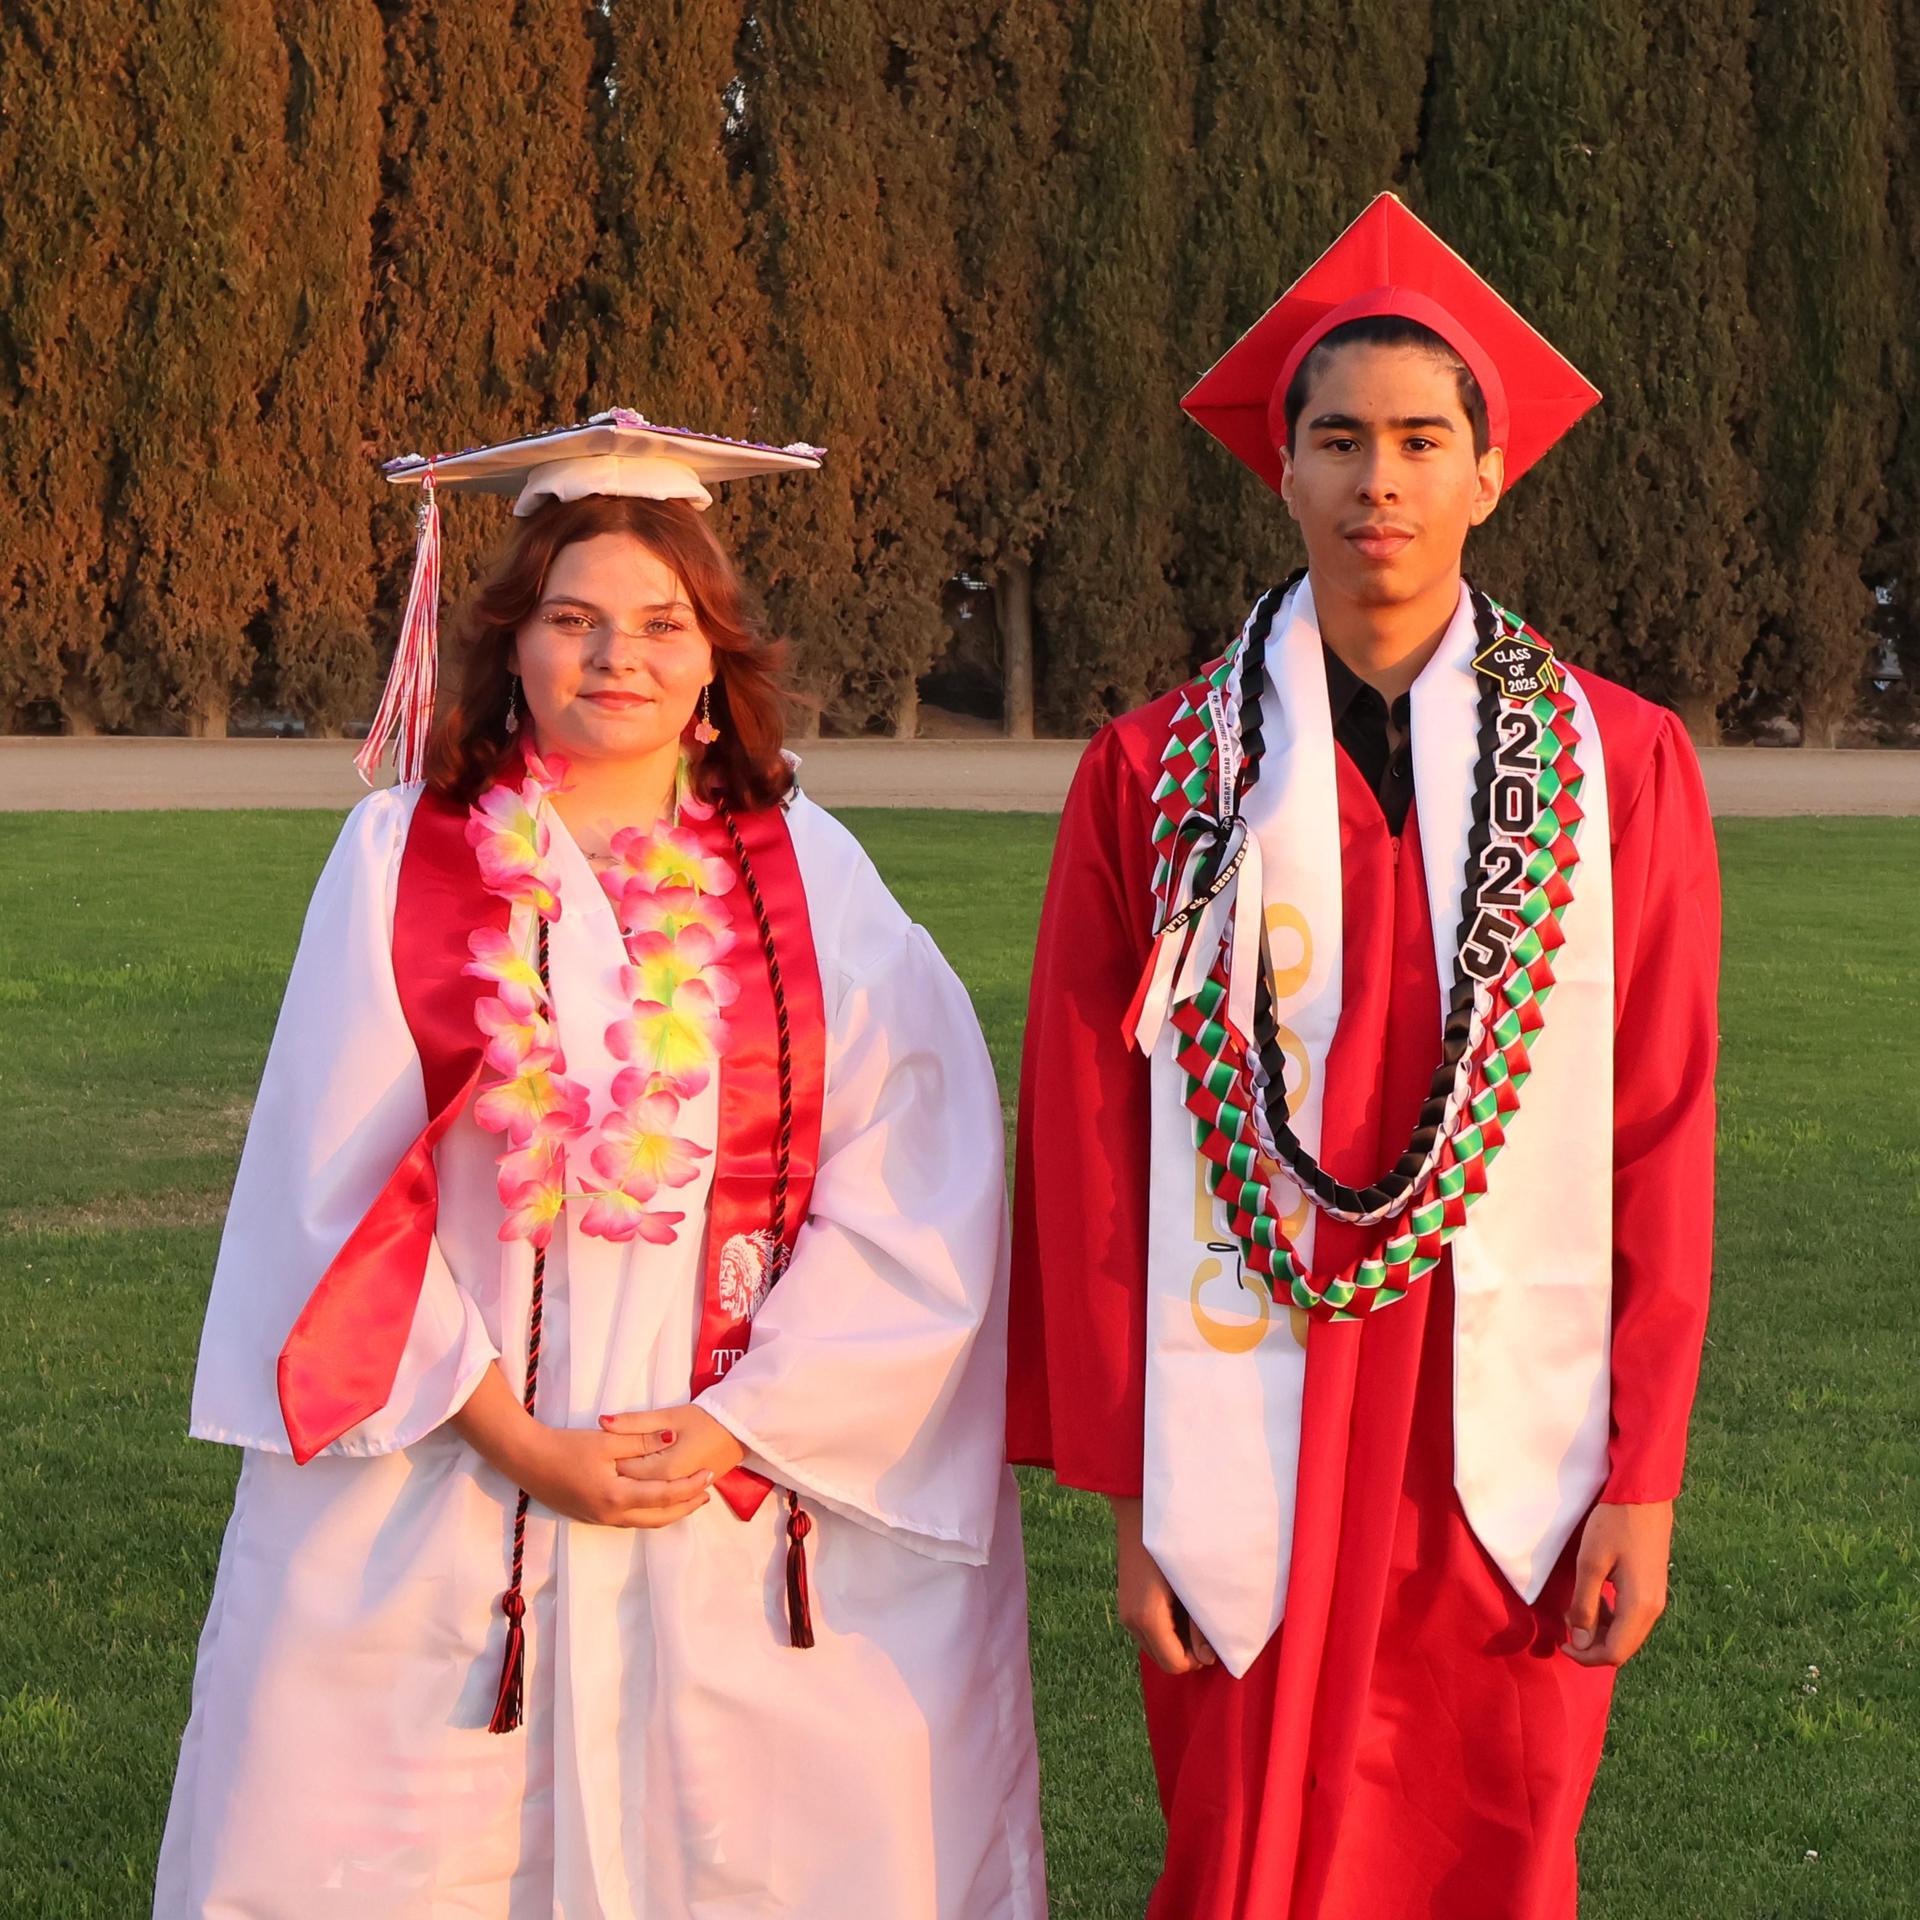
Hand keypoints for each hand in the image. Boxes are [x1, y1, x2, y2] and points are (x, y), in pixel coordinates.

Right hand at [519, 1421, 714, 1529]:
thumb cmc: (566, 1447)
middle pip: (659, 1518)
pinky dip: (651, 1512)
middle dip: (686, 1506)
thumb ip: (642, 1441)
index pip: (665, 1496)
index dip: (690, 1486)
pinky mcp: (592, 1517)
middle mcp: (611, 1515)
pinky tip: (657, 1499)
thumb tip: (674, 1437)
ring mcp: (600, 1519)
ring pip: (645, 1522)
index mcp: (618, 1496)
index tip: (710, 1473)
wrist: (527, 1460)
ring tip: (689, 1497)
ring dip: (670, 1511)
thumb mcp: (607, 1440)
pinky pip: (631, 1520)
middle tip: (707, 1492)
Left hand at [601, 1402, 747, 1488]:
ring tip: (628, 1467)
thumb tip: (602, 1423)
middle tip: (612, 1456)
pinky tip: (644, 1479)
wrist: (740, 1428)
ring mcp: (680, 1495)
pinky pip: (661, 1501)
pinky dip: (649, 1491)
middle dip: (620, 1473)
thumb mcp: (668, 1415)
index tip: (605, 1447)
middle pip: (633, 1486)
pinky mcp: (688, 1494)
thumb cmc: (706, 1419)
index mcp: (664, 1469)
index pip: (624, 1470)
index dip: (611, 1458)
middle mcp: (670, 1488)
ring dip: (634, 1484)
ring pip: (646, 1498)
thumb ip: (634, 1423)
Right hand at [1109, 1495, 1215, 1674]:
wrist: (1140, 1513)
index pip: (1176, 1665)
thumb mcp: (1192, 1586)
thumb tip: (1207, 1658)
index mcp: (1147, 1618)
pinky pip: (1149, 1634)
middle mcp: (1132, 1622)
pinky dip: (1165, 1629)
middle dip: (1187, 1651)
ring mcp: (1126, 1615)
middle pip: (1165, 1661)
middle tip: (1203, 1623)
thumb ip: (1200, 1625)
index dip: (1197, 1659)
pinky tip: (1176, 1604)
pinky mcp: (1126, 1606)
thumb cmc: (1174, 1545)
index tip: (1212, 1638)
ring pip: (1156, 1649)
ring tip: (1190, 1611)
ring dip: (1176, 1640)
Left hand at [1563, 1499, 1672, 1666]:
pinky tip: (1595, 1596)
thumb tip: (1580, 1643)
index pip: (1614, 1653)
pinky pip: (1631, 1617)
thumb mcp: (1590, 1564)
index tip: (1561, 1644)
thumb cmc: (1613, 1524)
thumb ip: (1584, 1606)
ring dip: (1600, 1630)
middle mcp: (1654, 1610)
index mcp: (1639, 1607)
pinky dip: (1611, 1616)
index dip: (1586, 1656)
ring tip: (1576, 1608)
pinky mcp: (1653, 1588)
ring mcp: (1656, 1599)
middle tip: (1567, 1623)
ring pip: (1627, 1633)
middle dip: (1592, 1645)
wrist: (1642, 1495)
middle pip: (1623, 1648)